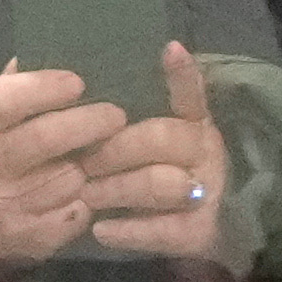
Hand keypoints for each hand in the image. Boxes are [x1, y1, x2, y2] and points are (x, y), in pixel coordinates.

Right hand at [0, 52, 224, 264]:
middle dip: (87, 125)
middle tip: (118, 115)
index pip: (6, 100)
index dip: (43, 89)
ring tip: (127, 147)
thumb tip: (70, 40)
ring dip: (103, 164)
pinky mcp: (33, 237)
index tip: (78, 81)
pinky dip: (101, 200)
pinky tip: (116, 186)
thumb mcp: (2, 113)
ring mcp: (10, 204)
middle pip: (41, 140)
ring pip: (67, 179)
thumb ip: (27, 82)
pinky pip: (78, 214)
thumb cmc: (3, 147)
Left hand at [77, 45, 233, 263]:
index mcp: (194, 122)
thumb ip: (129, 109)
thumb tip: (75, 73)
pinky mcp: (198, 232)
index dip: (182, 73)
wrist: (198, 229)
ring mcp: (205, 191)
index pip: (191, 92)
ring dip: (116, 189)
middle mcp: (205, 151)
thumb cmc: (157, 172)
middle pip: (160, 137)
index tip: (169, 50)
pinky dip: (127, 230)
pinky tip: (101, 230)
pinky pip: (159, 230)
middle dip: (115, 149)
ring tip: (87, 194)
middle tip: (83, 161)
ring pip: (157, 183)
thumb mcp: (150, 136)